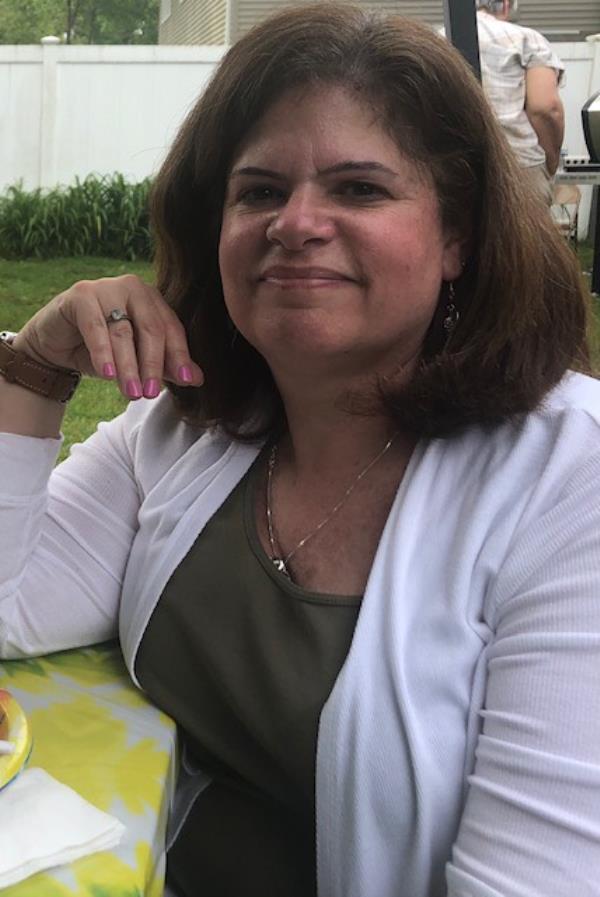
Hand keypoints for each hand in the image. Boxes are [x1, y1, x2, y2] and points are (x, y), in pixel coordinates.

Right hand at [12, 275, 203, 399]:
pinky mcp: (81, 294)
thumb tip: (197, 379)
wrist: (56, 344)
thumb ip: (166, 368)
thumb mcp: (136, 362)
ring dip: (128, 367)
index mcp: (153, 300)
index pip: (171, 328)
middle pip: (151, 329)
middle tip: (150, 394)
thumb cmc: (101, 350)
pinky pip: (95, 327)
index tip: (187, 381)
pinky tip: (107, 374)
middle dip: (152, 365)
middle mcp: (134, 288)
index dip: (180, 355)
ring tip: (132, 393)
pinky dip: (103, 353)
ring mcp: (106, 287)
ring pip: (123, 332)